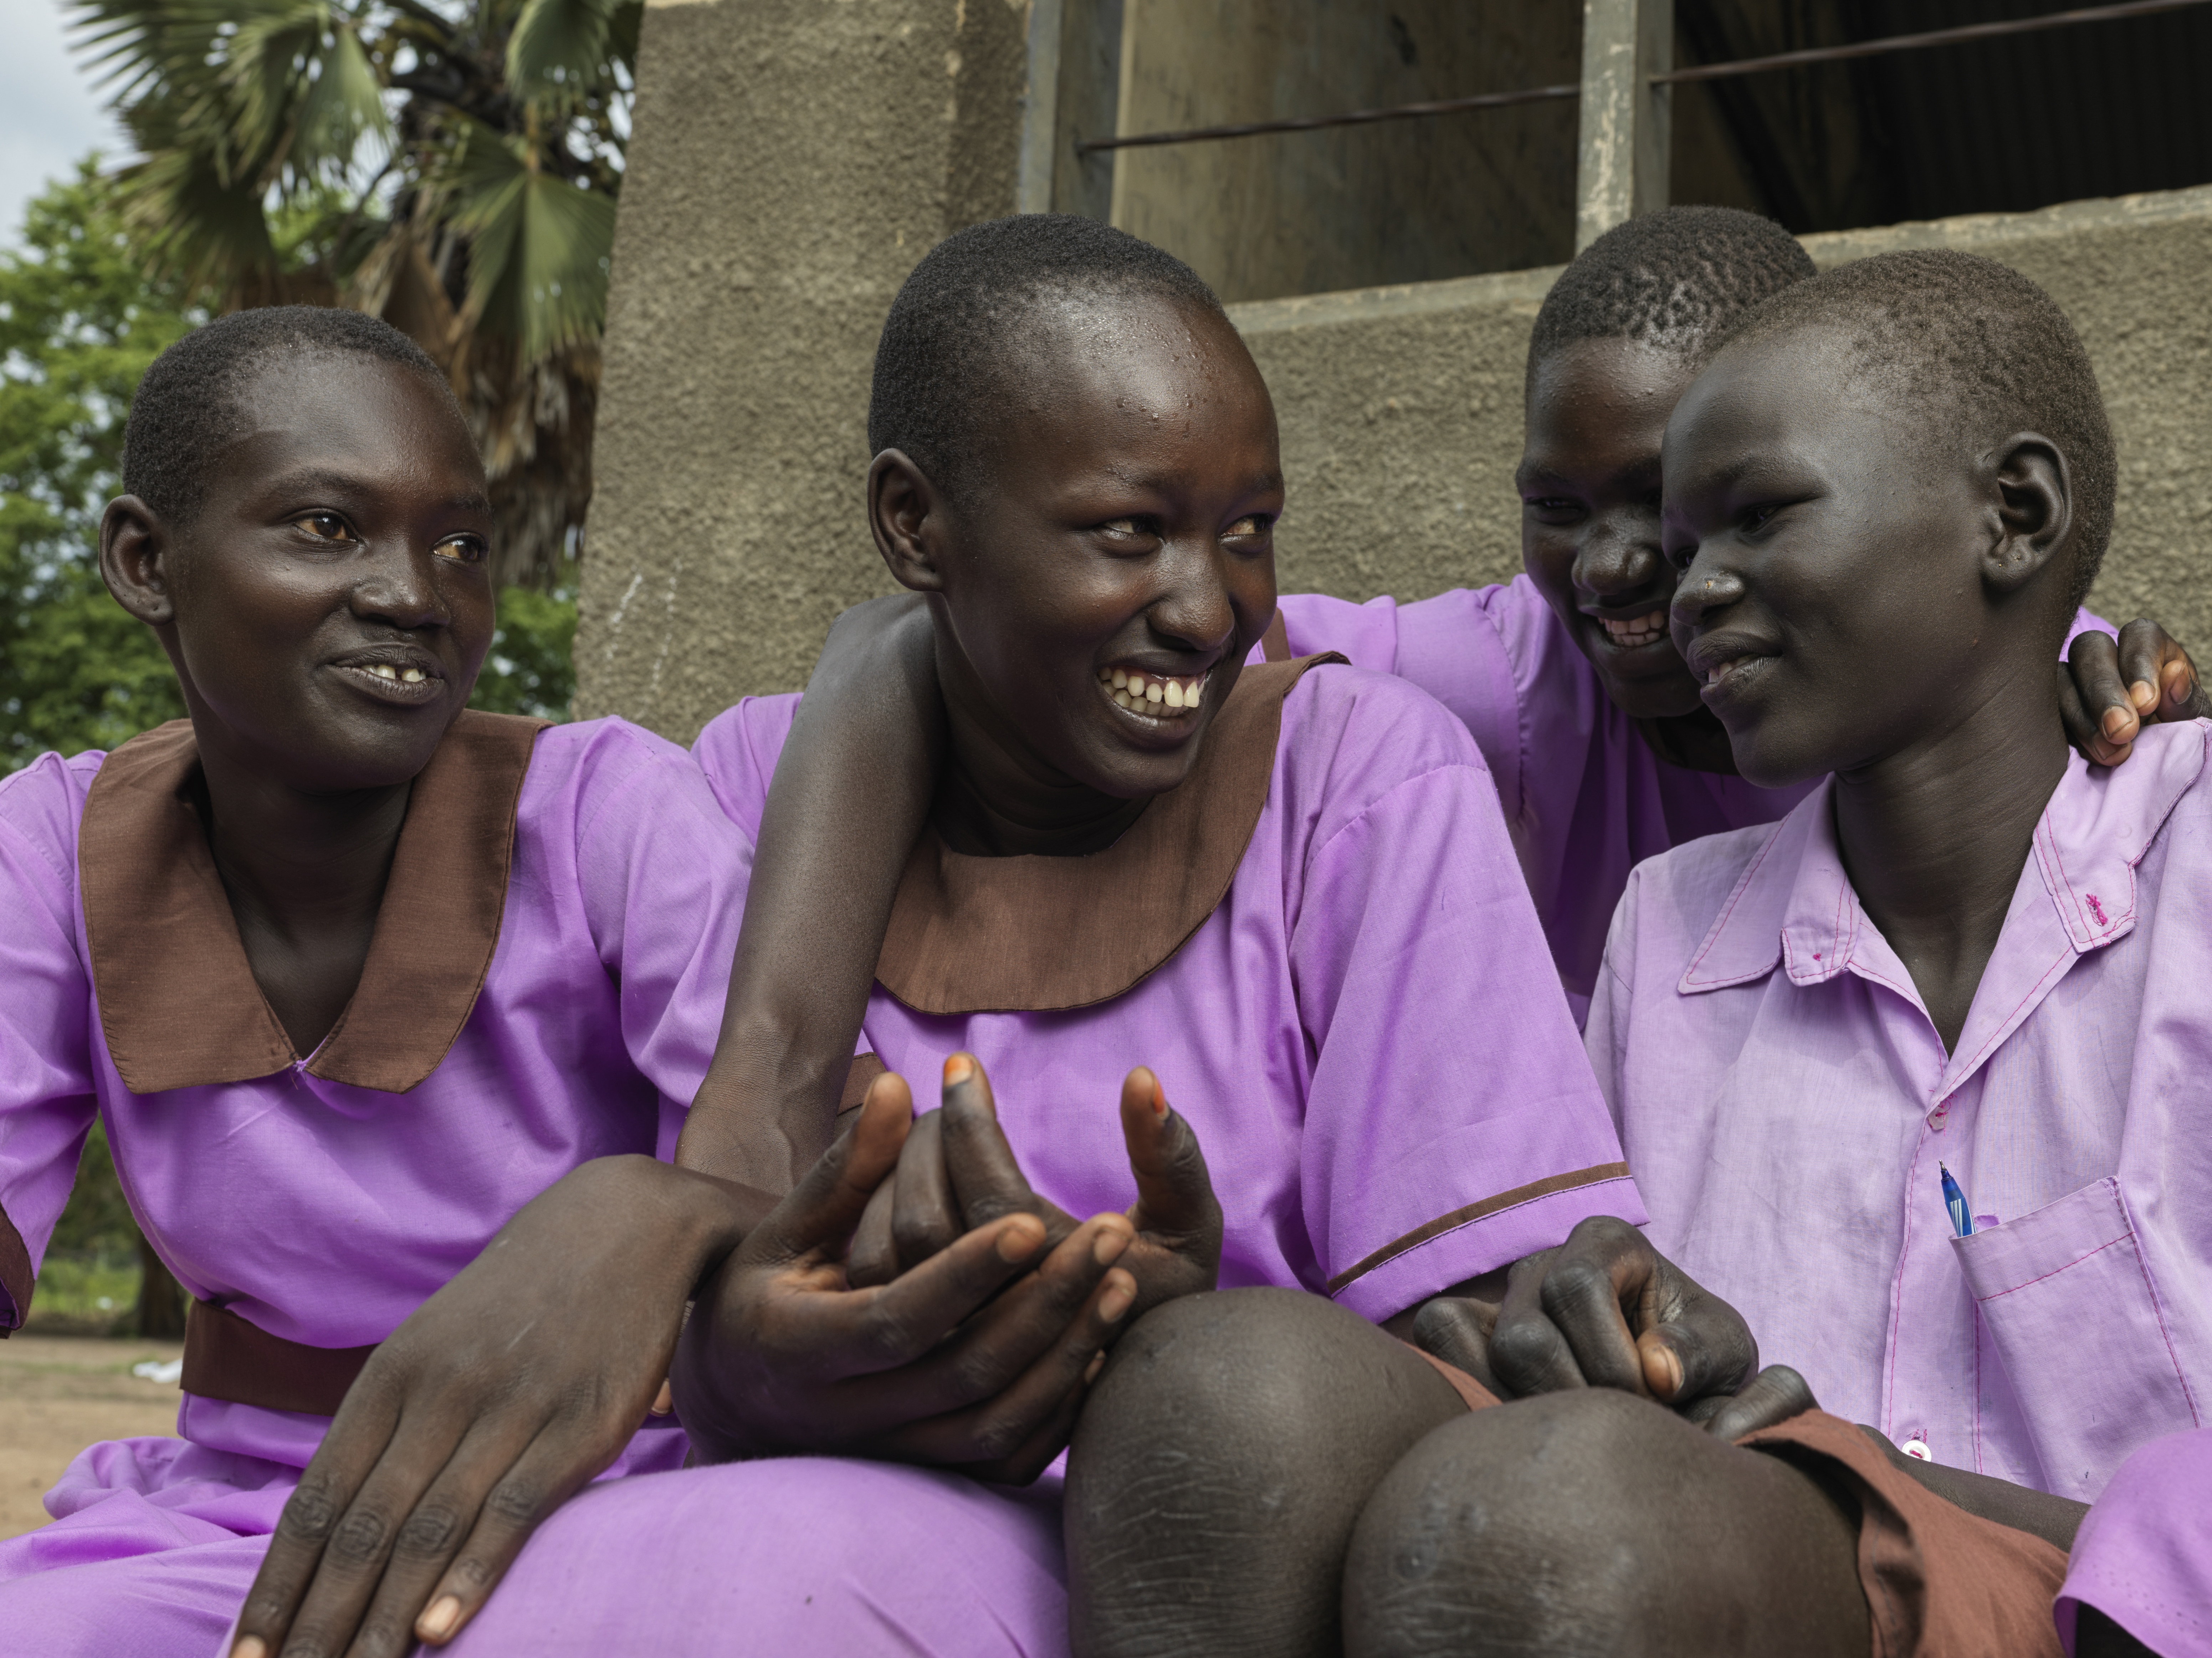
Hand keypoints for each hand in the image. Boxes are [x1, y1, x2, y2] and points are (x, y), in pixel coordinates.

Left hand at [230, 1155, 757, 1657]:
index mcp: (395, 1373)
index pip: (317, 1502)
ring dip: (381, 1622)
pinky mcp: (583, 1421)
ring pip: (429, 1529)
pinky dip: (471, 1573)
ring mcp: (514, 1406)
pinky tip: (439, 1630)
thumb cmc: (525, 1296)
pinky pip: (515, 1508)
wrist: (627, 1223)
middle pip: (363, 1529)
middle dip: (316, 1625)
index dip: (276, 1589)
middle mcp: (443, 1390)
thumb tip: (341, 1518)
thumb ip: (393, 1420)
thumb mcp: (439, 1340)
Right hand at [672, 1067, 1140, 1482]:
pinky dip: (1057, 1411)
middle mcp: (844, 1414)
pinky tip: (1100, 1349)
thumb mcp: (786, 1230)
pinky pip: (1004, 1458)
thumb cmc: (762, 1292)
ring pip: (995, 1423)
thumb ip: (847, 1167)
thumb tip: (900, 1086)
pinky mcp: (924, 1473)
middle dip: (1045, 1303)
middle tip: (1113, 1234)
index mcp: (798, 1346)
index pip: (896, 1317)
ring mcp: (889, 1452)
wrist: (736, 1397)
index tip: (1034, 1219)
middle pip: (963, 1371)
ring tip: (1122, 1282)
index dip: (966, 1273)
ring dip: (1066, 1354)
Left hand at [847, 1055, 1222, 1330]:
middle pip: (925, 1225)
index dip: (970, 1122)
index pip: (992, 1200)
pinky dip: (874, 1214)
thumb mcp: (1188, 1224)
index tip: (963, 1063)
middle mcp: (996, 1335)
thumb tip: (1139, 1078)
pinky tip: (904, 1174)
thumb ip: (1171, 1156)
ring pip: (883, 1257)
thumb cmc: (1164, 1287)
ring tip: (928, 1128)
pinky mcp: (917, 1354)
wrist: (1126, 1379)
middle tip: (948, 1090)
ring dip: (893, 1175)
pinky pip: (871, 1277)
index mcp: (1063, 1298)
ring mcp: (950, 1354)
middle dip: (927, 1140)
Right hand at [1410, 1216, 1797, 1432]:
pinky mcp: (1465, 1329)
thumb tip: (1657, 1372)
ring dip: (1532, 1407)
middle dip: (1575, 1397)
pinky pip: (1439, 1341)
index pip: (1575, 1286)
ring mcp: (1496, 1296)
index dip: (1610, 1356)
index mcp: (1606, 1241)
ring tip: (1579, 1430)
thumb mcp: (1725, 1352)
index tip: (1651, 1398)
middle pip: (1524, 1334)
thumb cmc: (1697, 1363)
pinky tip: (1532, 1418)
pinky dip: (1477, 1388)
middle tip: (1617, 1428)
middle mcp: (1541, 1260)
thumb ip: (1701, 1354)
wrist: (1669, 1388)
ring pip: (1478, 1351)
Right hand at [2062, 619, 2208, 765]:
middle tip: (2122, 732)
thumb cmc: (2180, 732)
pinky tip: (2090, 755)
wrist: (2159, 762)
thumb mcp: (2194, 718)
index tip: (2147, 703)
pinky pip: (2045, 715)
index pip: (2138, 636)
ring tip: (2109, 753)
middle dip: (2103, 692)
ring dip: (2081, 718)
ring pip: (2059, 681)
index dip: (2139, 665)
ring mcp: (2075, 682)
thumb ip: (2185, 699)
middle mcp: (2107, 657)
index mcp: (2147, 647)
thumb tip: (2174, 673)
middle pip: (2089, 651)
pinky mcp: (2056, 711)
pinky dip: (2067, 735)